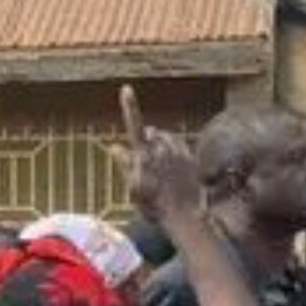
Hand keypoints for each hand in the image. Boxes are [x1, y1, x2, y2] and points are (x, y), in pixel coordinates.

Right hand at [115, 86, 204, 228]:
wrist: (184, 217)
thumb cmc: (155, 208)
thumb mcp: (134, 190)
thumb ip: (125, 165)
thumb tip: (115, 146)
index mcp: (144, 155)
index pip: (134, 126)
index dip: (129, 106)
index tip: (127, 88)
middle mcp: (162, 148)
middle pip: (151, 133)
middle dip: (148, 140)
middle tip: (147, 163)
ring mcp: (178, 151)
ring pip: (166, 138)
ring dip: (161, 146)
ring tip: (161, 170)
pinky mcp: (190, 157)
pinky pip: (179, 146)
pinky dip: (174, 152)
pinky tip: (174, 170)